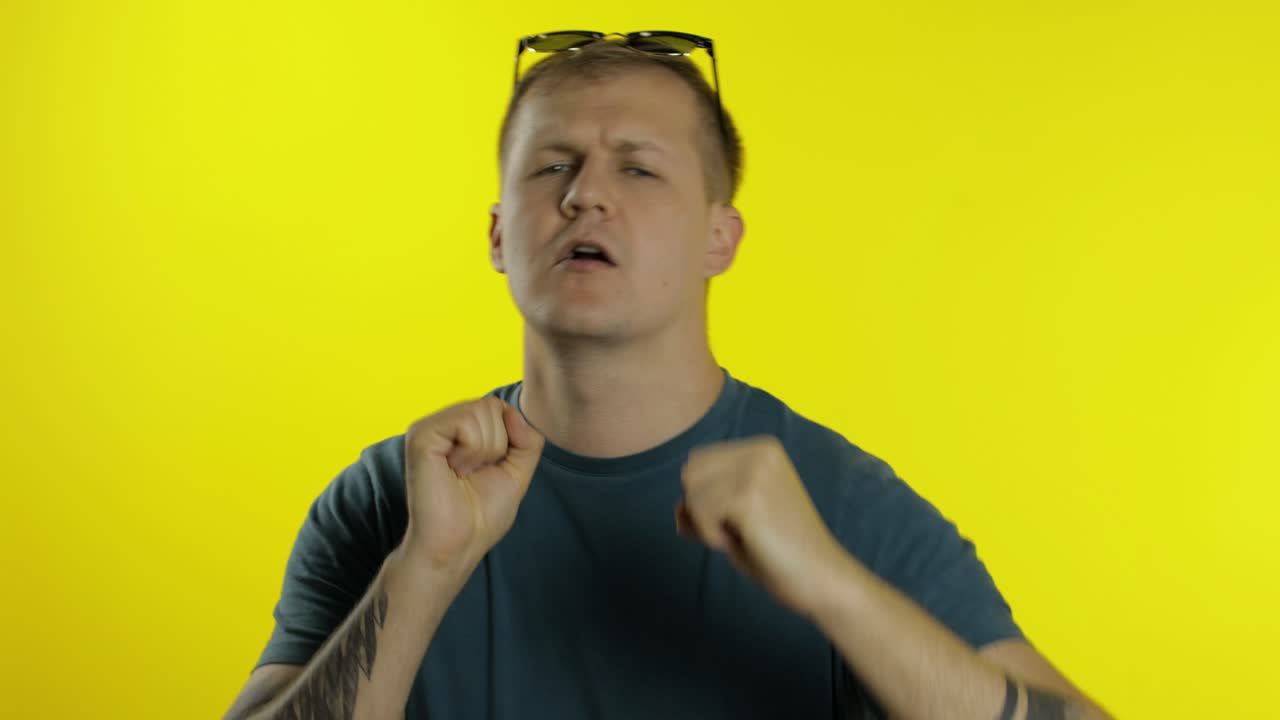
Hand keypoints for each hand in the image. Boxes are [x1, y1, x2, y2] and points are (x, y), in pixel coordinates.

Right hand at [402, 396, 544, 578]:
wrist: (456, 545)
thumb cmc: (481, 516)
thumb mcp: (517, 473)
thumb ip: (526, 440)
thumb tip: (511, 411)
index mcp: (460, 430)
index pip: (499, 408)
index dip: (508, 439)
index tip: (488, 470)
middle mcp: (442, 424)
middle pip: (493, 405)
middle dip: (498, 445)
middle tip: (472, 474)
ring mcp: (429, 427)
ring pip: (482, 410)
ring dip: (485, 450)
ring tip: (462, 474)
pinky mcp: (421, 435)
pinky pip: (467, 422)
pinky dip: (471, 450)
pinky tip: (453, 471)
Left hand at [675, 436, 848, 616]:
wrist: (821, 577)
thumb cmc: (779, 552)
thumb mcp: (738, 521)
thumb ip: (707, 508)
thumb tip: (678, 510)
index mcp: (762, 448)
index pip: (698, 462)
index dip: (705, 498)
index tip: (737, 520)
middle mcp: (760, 451)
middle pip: (690, 473)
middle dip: (701, 508)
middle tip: (736, 531)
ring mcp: (755, 471)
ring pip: (691, 493)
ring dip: (706, 524)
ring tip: (741, 536)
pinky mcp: (749, 496)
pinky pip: (698, 512)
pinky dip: (709, 535)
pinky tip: (738, 543)